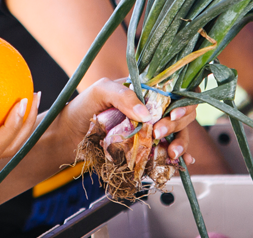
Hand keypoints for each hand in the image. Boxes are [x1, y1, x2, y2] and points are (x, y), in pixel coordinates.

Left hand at [53, 78, 196, 161]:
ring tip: (171, 152)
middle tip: (158, 132)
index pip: (176, 91)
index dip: (183, 101)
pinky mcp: (147, 149)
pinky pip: (168, 152)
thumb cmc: (83, 107)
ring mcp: (151, 130)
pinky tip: (181, 162)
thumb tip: (147, 114)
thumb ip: (123, 96)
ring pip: (180, 134)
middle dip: (177, 124)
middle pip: (182, 114)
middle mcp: (153, 109)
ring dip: (181, 143)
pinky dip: (179, 157)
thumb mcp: (100, 91)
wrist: (69, 135)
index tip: (174, 113)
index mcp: (146, 91)